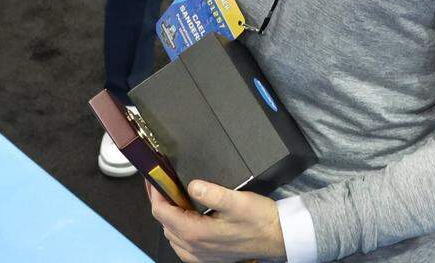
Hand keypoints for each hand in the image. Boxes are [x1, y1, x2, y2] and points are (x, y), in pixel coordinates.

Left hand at [147, 180, 285, 261]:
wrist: (280, 238)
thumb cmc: (261, 220)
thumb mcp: (237, 201)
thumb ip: (212, 193)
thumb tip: (192, 185)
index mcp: (198, 234)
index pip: (162, 214)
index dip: (155, 194)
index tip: (154, 180)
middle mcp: (196, 248)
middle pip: (164, 225)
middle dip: (160, 204)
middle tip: (162, 185)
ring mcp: (203, 256)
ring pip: (172, 237)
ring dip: (168, 219)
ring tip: (171, 199)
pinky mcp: (210, 257)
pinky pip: (183, 248)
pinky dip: (178, 233)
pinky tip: (185, 222)